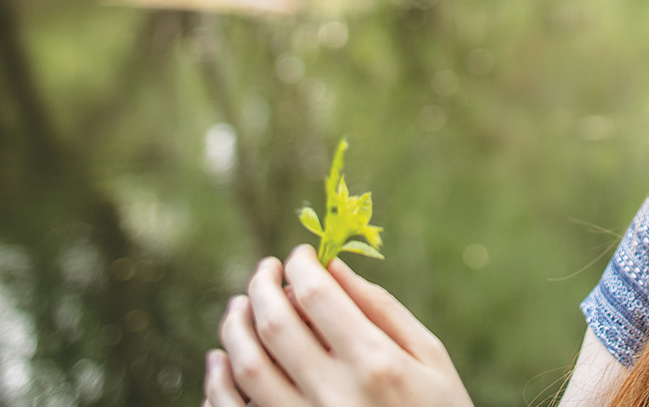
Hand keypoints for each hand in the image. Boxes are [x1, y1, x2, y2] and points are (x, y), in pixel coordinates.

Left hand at [203, 245, 473, 406]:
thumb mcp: (431, 358)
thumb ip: (384, 311)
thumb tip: (336, 269)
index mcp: (376, 364)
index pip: (318, 296)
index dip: (301, 266)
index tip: (299, 255)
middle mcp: (334, 394)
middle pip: (275, 326)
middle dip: (262, 286)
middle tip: (265, 271)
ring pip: (246, 367)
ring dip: (234, 327)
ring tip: (240, 305)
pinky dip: (218, 383)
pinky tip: (222, 359)